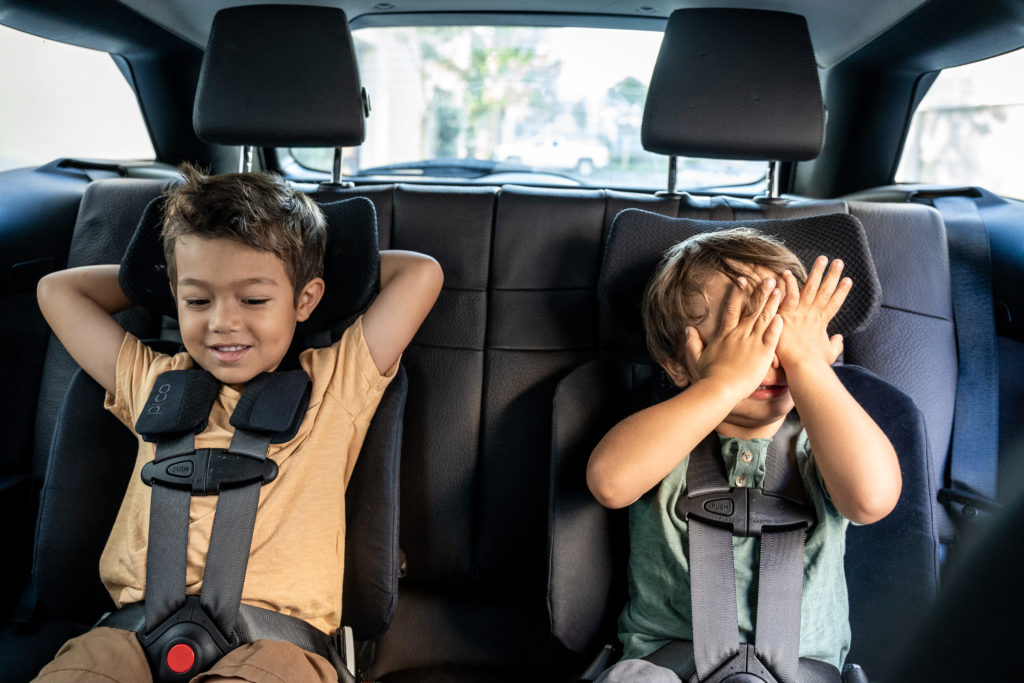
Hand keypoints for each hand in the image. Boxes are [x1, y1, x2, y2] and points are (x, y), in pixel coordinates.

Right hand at [682, 276, 783, 398]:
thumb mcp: (696, 358)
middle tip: (769, 279)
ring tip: (780, 290)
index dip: (737, 294)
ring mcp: (752, 342)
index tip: (742, 280)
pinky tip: (784, 314)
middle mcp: (739, 334)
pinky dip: (778, 325)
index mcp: (725, 335)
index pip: (731, 309)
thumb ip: (692, 342)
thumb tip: (688, 329)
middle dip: (761, 293)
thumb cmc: (708, 376)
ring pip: (764, 318)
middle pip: (752, 309)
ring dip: (772, 303)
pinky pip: (772, 336)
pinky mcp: (763, 353)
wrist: (719, 388)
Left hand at [777, 256, 850, 369]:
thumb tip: (839, 339)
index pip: (834, 303)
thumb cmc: (815, 364)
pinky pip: (788, 296)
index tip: (849, 280)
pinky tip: (787, 272)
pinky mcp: (787, 315)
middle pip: (825, 291)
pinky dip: (788, 285)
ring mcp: (801, 313)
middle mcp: (813, 314)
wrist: (803, 367)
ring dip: (817, 273)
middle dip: (833, 276)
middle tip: (839, 261)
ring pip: (810, 288)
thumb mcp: (828, 354)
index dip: (841, 292)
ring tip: (823, 258)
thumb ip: (835, 345)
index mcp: (822, 323)